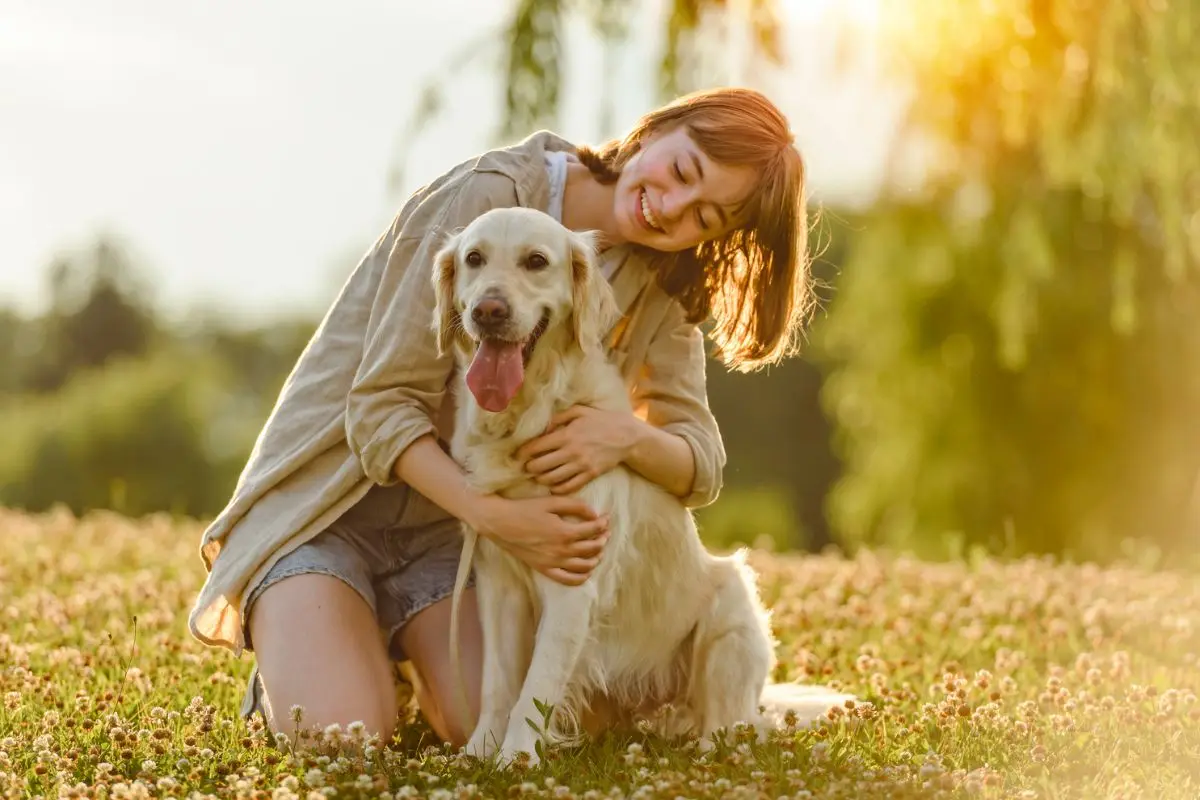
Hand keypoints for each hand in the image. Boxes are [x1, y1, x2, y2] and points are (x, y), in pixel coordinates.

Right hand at [466, 494, 609, 585]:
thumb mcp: (551, 501)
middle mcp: (561, 550)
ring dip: (597, 557)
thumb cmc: (524, 509)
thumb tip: (595, 515)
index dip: (604, 523)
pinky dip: (582, 577)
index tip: (606, 517)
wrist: (499, 522)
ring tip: (598, 548)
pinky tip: (586, 569)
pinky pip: (568, 580)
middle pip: (593, 548)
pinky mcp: (544, 569)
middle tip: (605, 532)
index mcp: (564, 532)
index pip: (594, 530)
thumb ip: (576, 506)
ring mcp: (553, 562)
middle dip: (603, 539)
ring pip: (585, 565)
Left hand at [516, 406, 634, 493]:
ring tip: (538, 476)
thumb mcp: (579, 411)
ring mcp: (581, 465)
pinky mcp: (590, 475)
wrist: (626, 436)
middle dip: (529, 468)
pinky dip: (557, 488)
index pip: (537, 447)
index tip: (517, 456)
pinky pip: (569, 486)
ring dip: (540, 479)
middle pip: (540, 466)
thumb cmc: (601, 421)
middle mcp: (571, 451)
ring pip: (552, 478)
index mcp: (566, 434)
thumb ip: (558, 418)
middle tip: (526, 467)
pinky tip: (553, 485)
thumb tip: (542, 429)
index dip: (523, 453)